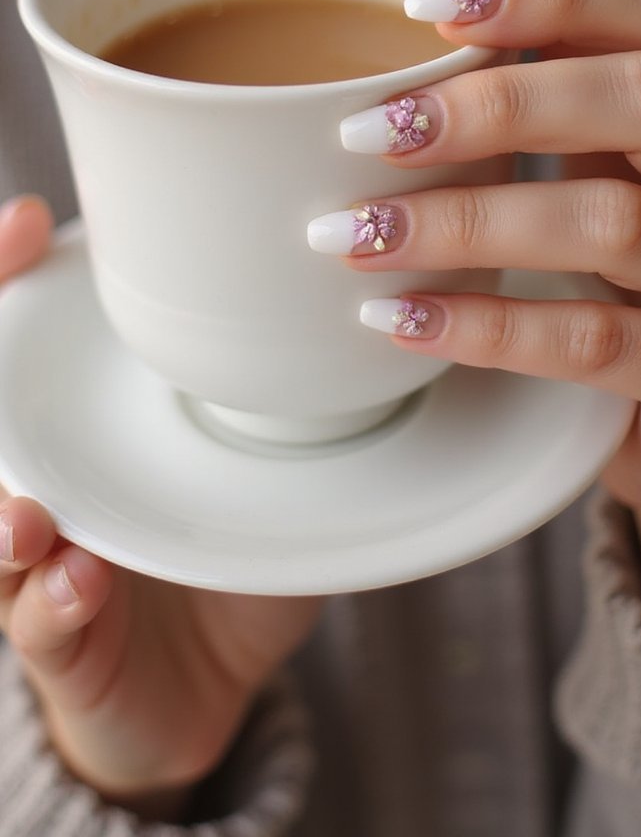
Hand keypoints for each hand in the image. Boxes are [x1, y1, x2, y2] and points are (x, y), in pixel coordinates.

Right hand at [0, 198, 320, 815]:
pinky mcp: (58, 642)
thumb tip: (340, 292)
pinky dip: (53, 600)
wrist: (211, 685)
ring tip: (25, 513)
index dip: (9, 277)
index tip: (27, 221)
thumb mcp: (258, 463)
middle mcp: (48, 484)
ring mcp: (39, 563)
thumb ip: (277, 397)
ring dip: (1, 513)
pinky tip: (79, 583)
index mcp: (86, 433)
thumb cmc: (230, 558)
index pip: (26, 343)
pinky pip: (37, 620)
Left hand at [328, 0, 640, 638]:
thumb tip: (416, 68)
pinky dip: (484, 323)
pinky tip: (401, 317)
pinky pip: (593, 340)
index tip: (428, 7)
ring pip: (611, 221)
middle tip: (373, 132)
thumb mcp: (631, 169)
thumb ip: (568, 110)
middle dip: (498, 104)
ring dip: (463, 221)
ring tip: (356, 233)